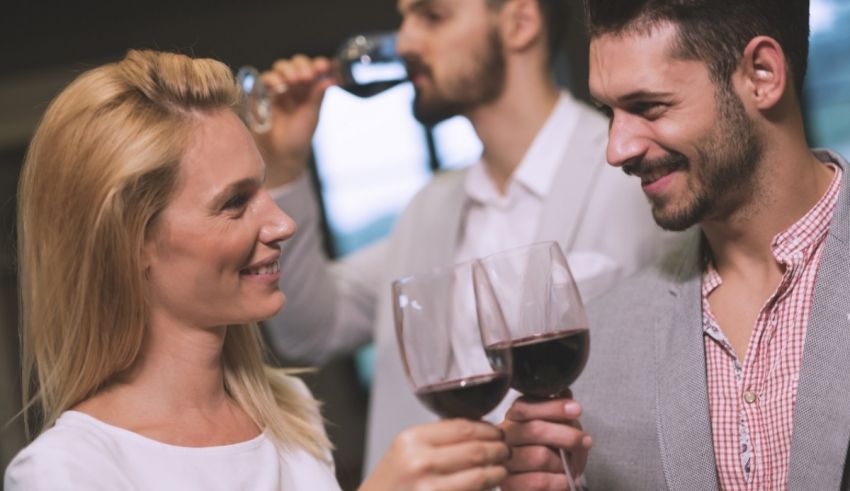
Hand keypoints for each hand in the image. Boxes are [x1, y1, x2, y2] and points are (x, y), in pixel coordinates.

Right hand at [253, 55, 336, 187]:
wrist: (281, 154)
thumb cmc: (298, 136)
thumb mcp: (311, 115)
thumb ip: (318, 96)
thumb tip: (330, 79)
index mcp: (309, 89)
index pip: (313, 69)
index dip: (318, 65)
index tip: (324, 66)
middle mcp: (294, 86)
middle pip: (296, 64)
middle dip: (302, 66)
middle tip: (307, 76)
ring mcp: (277, 89)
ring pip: (281, 68)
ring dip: (288, 70)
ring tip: (294, 81)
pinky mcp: (262, 94)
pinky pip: (264, 79)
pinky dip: (272, 78)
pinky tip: (279, 84)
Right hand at [360, 419, 509, 490]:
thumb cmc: (390, 483)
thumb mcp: (404, 451)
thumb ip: (435, 437)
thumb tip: (478, 428)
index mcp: (411, 440)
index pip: (463, 426)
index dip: (488, 428)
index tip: (498, 431)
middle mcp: (419, 463)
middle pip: (476, 450)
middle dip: (499, 449)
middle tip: (506, 450)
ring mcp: (429, 489)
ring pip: (480, 476)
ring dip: (498, 472)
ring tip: (502, 469)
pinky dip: (485, 489)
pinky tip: (488, 487)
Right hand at [501, 395, 591, 490]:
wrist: (541, 486)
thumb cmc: (550, 454)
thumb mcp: (557, 430)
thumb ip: (559, 414)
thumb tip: (566, 393)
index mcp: (514, 419)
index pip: (525, 407)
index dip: (553, 407)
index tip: (577, 409)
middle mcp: (505, 438)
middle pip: (535, 430)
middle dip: (567, 435)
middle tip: (586, 441)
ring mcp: (506, 462)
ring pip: (539, 456)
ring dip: (563, 463)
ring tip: (572, 467)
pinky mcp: (510, 486)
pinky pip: (540, 481)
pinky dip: (560, 481)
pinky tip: (566, 481)